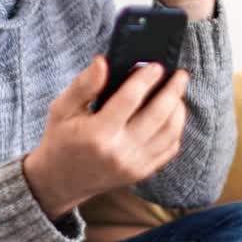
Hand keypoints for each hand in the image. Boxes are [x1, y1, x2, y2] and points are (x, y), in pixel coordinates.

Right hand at [23, 56, 189, 220]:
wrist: (62, 181)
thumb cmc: (61, 139)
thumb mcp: (62, 109)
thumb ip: (83, 85)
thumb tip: (103, 61)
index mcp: (97, 133)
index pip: (130, 98)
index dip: (146, 78)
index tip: (156, 66)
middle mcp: (119, 151)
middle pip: (158, 114)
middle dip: (173, 90)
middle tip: (180, 74)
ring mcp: (133, 165)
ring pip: (170, 132)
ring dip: (178, 109)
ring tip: (178, 92)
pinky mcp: (141, 173)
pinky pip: (170, 149)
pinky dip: (176, 129)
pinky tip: (172, 115)